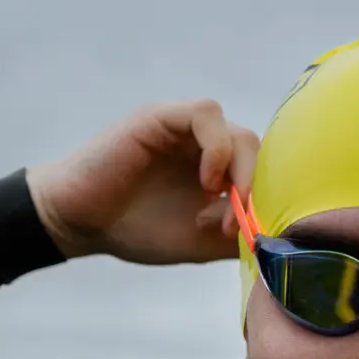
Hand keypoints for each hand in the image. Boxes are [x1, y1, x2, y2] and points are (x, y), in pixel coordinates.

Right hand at [26, 100, 257, 262]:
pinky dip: (217, 147)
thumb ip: (236, 237)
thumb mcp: (198, 243)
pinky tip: (207, 180)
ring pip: (238, 132)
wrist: (80, 223)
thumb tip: (278, 240)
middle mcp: (204, 147)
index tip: (252, 233)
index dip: (267, 200)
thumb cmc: (135, 230)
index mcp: (216, 173)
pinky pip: (206, 114)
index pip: (263, 173)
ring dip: (242, 169)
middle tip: (241, 220)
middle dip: (258, 188)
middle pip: (258, 153)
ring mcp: (184, 130)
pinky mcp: (162, 117)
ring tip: (223, 198)